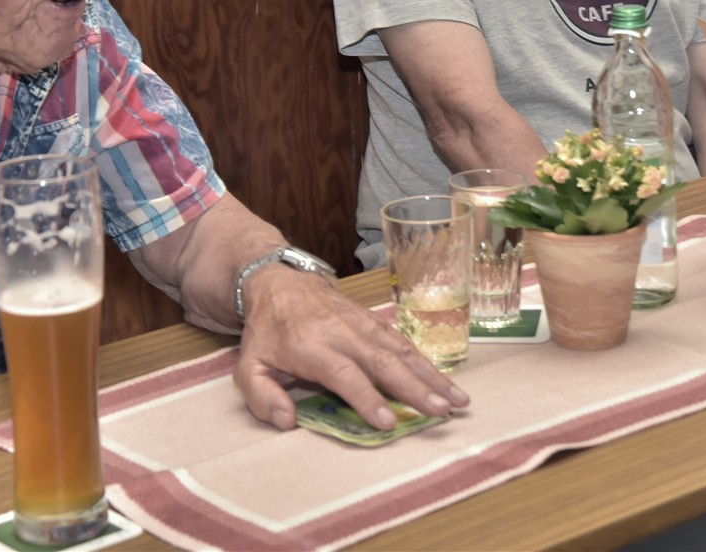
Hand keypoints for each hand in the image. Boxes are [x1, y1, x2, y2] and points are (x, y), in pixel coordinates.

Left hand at [232, 268, 469, 431]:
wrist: (279, 282)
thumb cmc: (267, 332)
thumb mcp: (248, 365)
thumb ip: (262, 396)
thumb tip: (287, 421)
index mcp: (310, 346)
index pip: (344, 374)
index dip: (367, 398)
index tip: (389, 423)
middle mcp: (342, 332)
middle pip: (382, 361)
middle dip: (415, 388)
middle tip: (441, 411)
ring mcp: (361, 323)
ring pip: (401, 349)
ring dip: (431, 375)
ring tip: (457, 400)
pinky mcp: (373, 320)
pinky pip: (402, 340)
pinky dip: (426, 361)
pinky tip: (445, 380)